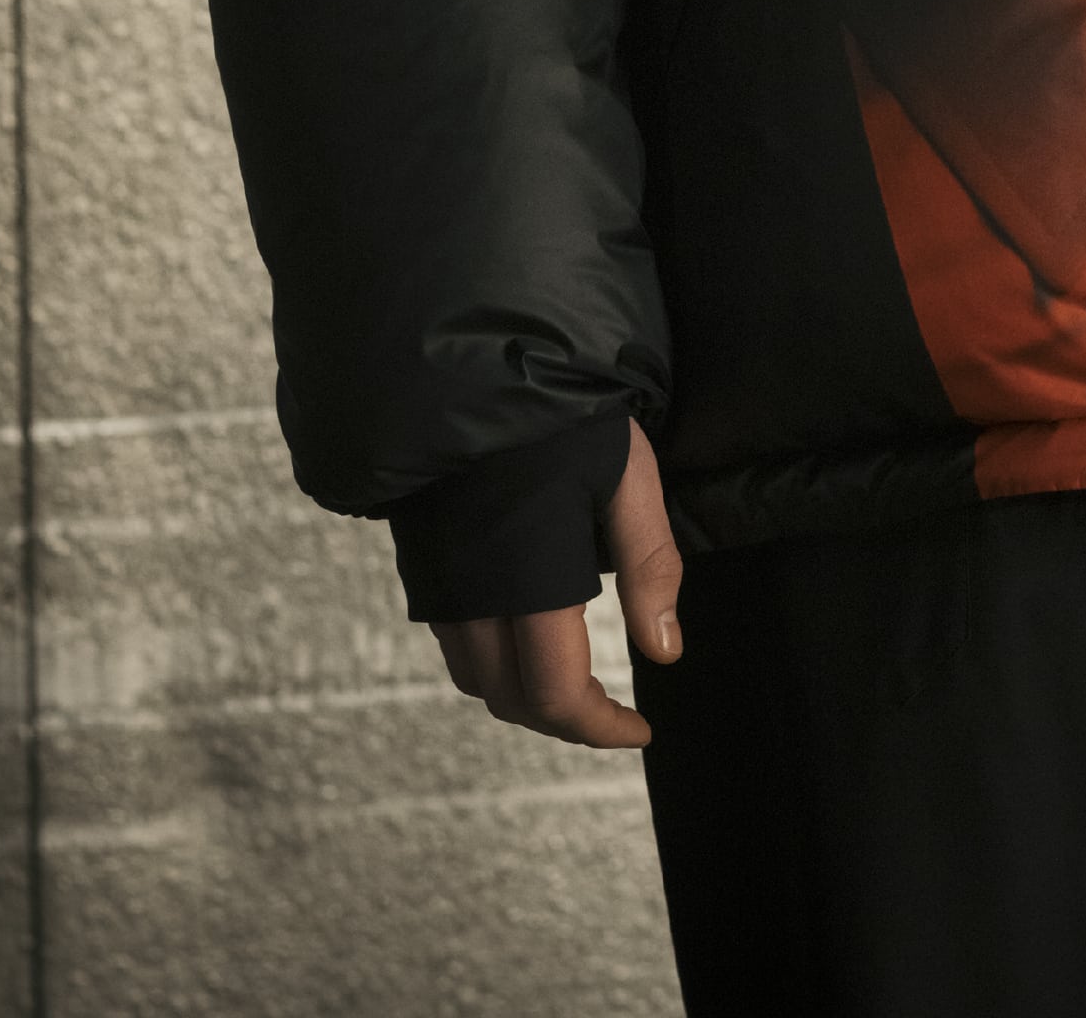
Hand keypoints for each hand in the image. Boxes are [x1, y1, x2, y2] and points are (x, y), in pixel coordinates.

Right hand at [429, 419, 683, 747]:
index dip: (599, 728)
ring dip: (520, 691)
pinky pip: (451, 634)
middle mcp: (470, 595)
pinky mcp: (420, 555)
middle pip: (507, 698)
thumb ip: (648, 563)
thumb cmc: (558, 409)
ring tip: (571, 677)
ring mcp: (436, 577)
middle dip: (561, 718)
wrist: (463, 354)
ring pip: (471, 673)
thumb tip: (665, 652)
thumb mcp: (625, 471)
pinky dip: (489, 656)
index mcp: (527, 582)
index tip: (640, 730)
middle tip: (610, 712)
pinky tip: (524, 627)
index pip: (555, 694)